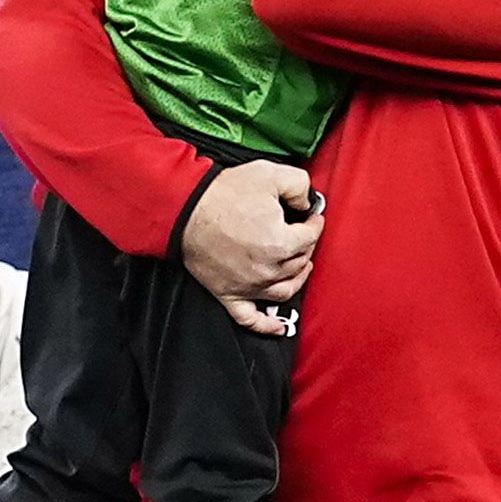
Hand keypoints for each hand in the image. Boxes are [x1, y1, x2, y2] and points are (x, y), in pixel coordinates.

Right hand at [179, 161, 325, 334]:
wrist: (185, 208)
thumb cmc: (225, 192)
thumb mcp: (270, 174)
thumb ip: (300, 187)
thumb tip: (308, 204)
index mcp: (281, 243)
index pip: (310, 237)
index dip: (315, 223)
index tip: (312, 217)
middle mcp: (268, 270)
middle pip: (299, 263)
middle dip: (305, 246)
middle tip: (302, 234)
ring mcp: (248, 286)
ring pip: (284, 291)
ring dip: (297, 280)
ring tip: (300, 268)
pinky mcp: (229, 295)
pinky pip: (251, 318)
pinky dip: (267, 326)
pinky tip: (279, 327)